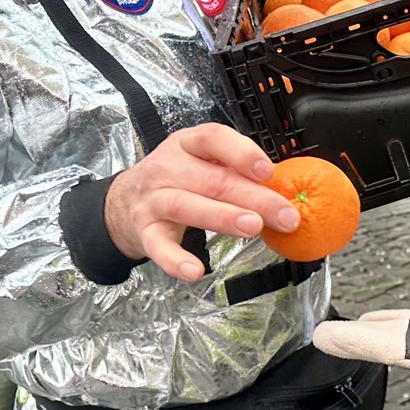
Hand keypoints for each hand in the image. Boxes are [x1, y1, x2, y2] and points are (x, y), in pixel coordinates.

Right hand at [104, 123, 298, 281]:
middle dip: (253, 197)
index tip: (268, 172)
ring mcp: (153, 199)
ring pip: (187, 206)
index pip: (213, 138)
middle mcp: (168, 168)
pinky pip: (159, 246)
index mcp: (187, 145)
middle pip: (212, 180)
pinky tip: (196, 271)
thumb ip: (235, 172)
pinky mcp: (145, 231)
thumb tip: (282, 193)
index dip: (241, 153)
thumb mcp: (201, 162)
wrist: (124, 199)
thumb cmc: (177, 178)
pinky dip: (175, 260)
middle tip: (285, 215)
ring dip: (222, 217)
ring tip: (253, 228)